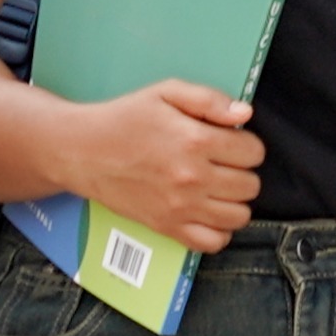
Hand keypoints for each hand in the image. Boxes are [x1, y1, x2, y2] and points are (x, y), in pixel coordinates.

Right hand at [60, 82, 265, 252]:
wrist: (82, 151)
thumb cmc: (123, 119)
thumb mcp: (165, 93)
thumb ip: (209, 100)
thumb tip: (245, 115)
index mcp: (196, 141)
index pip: (254, 152)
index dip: (246, 144)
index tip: (230, 142)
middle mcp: (193, 178)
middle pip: (250, 186)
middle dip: (242, 172)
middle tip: (221, 164)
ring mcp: (181, 207)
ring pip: (239, 216)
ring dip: (234, 201)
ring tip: (217, 188)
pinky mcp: (167, 227)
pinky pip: (213, 242)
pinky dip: (218, 231)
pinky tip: (207, 212)